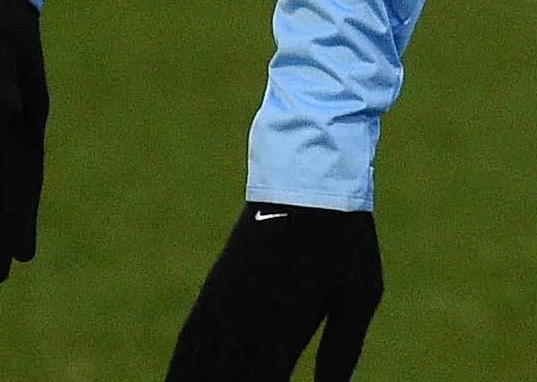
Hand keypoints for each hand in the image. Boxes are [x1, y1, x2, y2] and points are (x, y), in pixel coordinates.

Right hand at [166, 203, 382, 381]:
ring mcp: (225, 302)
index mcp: (282, 326)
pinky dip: (181, 367)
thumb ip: (341, 353)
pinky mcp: (217, 287)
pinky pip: (190, 337)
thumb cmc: (344, 239)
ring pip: (195, 365)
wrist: (308, 175)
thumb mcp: (359, 296)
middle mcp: (245, 318)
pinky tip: (178, 380)